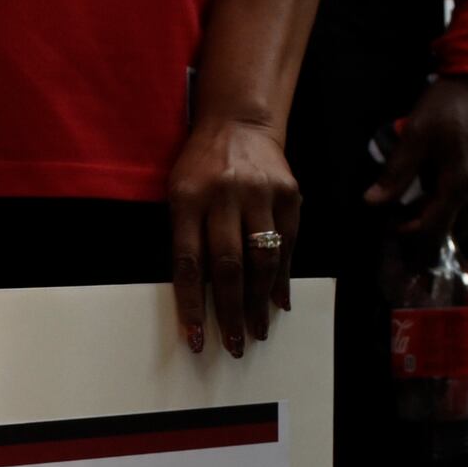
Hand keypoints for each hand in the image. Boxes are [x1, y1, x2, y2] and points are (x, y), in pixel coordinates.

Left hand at [168, 113, 299, 354]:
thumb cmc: (200, 165)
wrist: (239, 122)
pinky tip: (279, 301)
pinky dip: (282, 277)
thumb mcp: (178, 192)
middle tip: (235, 344)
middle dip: (231, 311)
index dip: (192, 305)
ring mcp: (260, 193)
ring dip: (259, 301)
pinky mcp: (289, 193)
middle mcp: (224, 195)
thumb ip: (186, 237)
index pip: (188, 262)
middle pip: (228, 265)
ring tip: (257, 330)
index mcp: (188, 198)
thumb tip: (199, 296)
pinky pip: (287, 244)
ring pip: (262, 259)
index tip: (197, 340)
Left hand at [365, 75, 467, 242]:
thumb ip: (397, 172)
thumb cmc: (451, 102)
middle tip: (411, 210)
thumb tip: (372, 202)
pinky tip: (455, 183)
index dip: (409, 232)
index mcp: (461, 184)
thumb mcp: (417, 132)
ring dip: (450, 216)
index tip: (394, 222)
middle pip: (454, 231)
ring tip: (431, 195)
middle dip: (430, 227)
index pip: (433, 230)